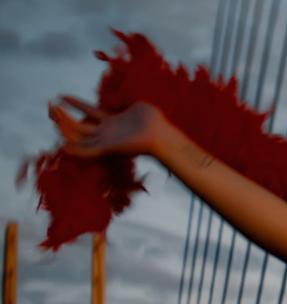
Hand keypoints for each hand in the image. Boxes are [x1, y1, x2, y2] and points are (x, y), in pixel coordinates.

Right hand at [48, 96, 168, 157]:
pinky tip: (62, 145)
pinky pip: (88, 151)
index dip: (75, 103)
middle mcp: (107, 132)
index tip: (61, 95)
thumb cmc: (155, 121)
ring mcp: (107, 140)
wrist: (162, 134)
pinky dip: (76, 150)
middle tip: (50, 105)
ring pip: (79, 137)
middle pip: (79, 125)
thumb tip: (125, 94)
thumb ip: (127, 101)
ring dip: (64, 128)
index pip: (89, 111)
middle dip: (63, 115)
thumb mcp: (138, 105)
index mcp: (112, 121)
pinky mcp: (109, 148)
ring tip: (52, 115)